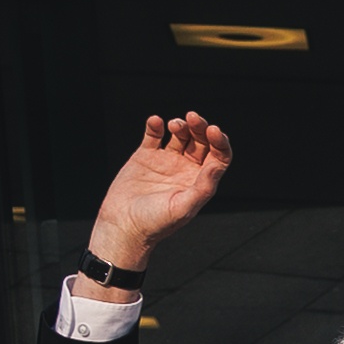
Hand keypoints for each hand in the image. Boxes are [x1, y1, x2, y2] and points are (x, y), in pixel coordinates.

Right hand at [87, 111, 230, 263]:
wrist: (123, 226)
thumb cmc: (155, 223)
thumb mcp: (183, 207)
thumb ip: (203, 187)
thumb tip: (218, 166)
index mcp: (200, 181)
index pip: (219, 156)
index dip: (219, 141)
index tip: (212, 129)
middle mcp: (186, 169)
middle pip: (201, 141)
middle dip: (199, 127)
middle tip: (193, 118)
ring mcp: (166, 161)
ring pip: (180, 135)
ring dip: (180, 125)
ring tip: (174, 124)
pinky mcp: (145, 156)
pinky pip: (154, 135)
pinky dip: (155, 125)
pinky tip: (156, 121)